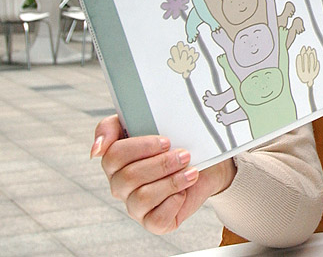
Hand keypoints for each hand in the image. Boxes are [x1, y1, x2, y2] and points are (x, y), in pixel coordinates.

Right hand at [92, 115, 235, 234]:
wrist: (205, 162)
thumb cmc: (174, 140)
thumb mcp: (146, 121)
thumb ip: (113, 126)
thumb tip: (97, 149)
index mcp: (115, 162)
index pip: (113, 155)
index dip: (141, 147)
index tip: (166, 141)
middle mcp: (120, 186)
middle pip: (129, 177)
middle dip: (161, 164)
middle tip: (184, 155)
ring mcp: (135, 206)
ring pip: (142, 198)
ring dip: (172, 182)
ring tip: (191, 172)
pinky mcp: (153, 222)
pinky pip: (157, 219)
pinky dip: (174, 203)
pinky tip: (184, 191)